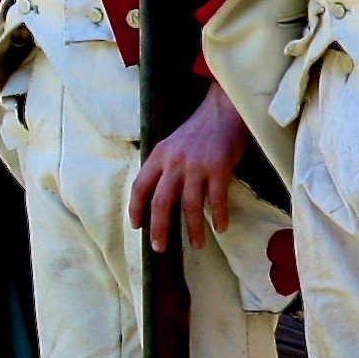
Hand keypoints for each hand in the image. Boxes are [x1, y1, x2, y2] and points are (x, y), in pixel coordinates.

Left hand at [129, 85, 253, 249]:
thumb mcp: (172, 145)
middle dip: (159, 229)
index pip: (140, 186)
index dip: (136, 209)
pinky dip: (219, 216)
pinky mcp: (219, 168)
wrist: (223, 110)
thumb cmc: (198, 130)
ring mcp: (197, 166)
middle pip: (161, 202)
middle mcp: (174, 163)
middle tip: (159, 247)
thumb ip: (164, 167)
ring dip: (193, 229)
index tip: (137, 226)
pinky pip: (217, 199)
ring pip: (189, 206)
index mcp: (159, 156)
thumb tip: (158, 197)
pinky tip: (220, 227)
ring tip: (197, 245)